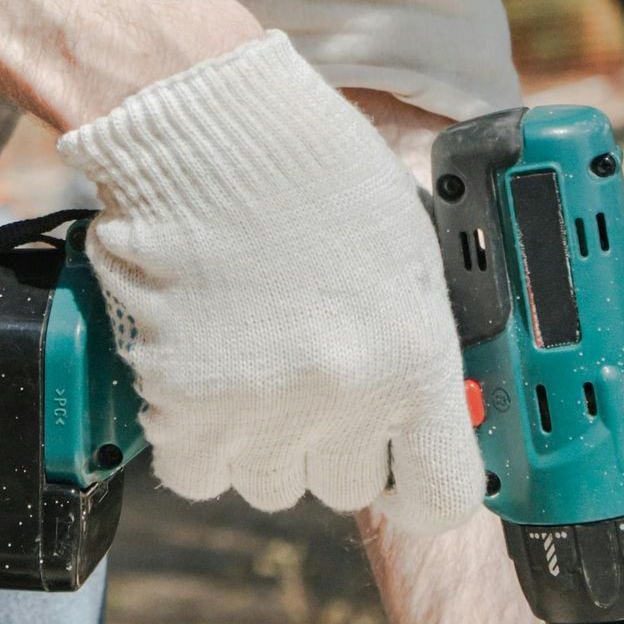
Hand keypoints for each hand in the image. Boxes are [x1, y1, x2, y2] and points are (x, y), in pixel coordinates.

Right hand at [60, 32, 482, 534]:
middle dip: (334, 445)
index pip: (442, 494)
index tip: (408, 476)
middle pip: (347, 488)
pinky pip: (197, 475)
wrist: (204, 129)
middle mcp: (343, 397)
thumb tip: (429, 414)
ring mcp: (259, 408)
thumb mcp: (408, 253)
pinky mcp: (182, 404)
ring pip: (271, 485)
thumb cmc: (314, 171)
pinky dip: (199, 443)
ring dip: (265, 445)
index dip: (425, 493)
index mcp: (414, 359)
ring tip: (255, 365)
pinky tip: (206, 380)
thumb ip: (419, 347)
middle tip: (314, 380)